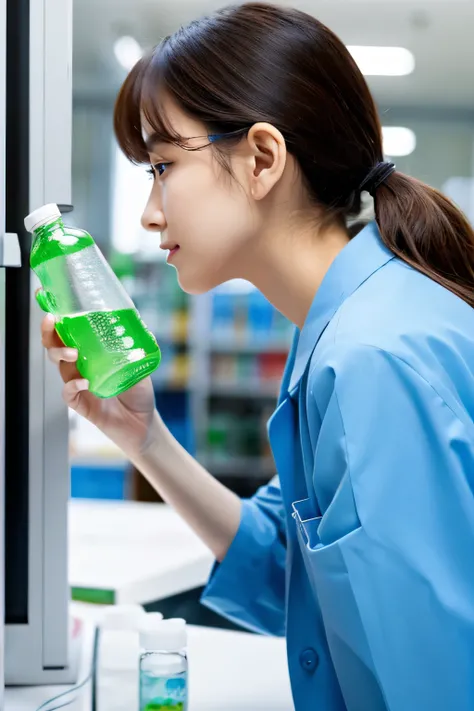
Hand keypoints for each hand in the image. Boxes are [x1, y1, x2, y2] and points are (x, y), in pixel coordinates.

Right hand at [41, 313, 158, 457]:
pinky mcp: (81, 404)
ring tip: (73, 353)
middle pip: (55, 346)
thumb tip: (143, 329)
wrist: (144, 423)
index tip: (48, 305)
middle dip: (49, 333)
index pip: (69, 334)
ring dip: (61, 355)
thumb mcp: (141, 366)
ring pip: (58, 366)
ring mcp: (79, 385)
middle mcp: (81, 367)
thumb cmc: (139, 393)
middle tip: (53, 322)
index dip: (56, 320)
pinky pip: (68, 393)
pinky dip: (72, 386)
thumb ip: (137, 350)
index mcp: (91, 355)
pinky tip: (83, 382)